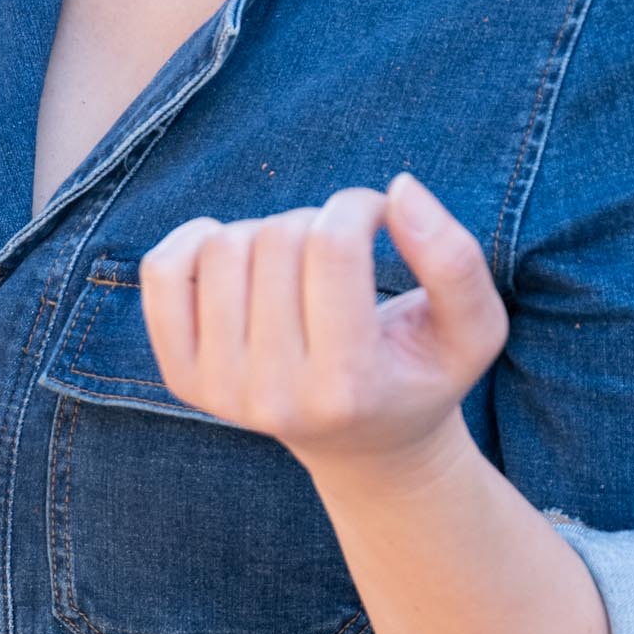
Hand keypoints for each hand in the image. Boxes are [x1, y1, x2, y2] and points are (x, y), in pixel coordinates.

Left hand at [140, 172, 505, 473]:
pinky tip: (237, 258)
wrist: (364, 444)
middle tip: (339, 255)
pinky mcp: (182, 377)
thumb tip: (400, 189)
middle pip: (277, 240)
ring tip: (297, 267)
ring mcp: (220, 392)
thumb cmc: (420, 371)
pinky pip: (161, 271)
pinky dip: (196, 240)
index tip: (377, 215)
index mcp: (348, 388)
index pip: (332, 248)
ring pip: (223, 245)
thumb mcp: (473, 328)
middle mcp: (275, 399)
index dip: (358, 205)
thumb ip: (455, 259)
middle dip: (316, 223)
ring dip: (266, 233)